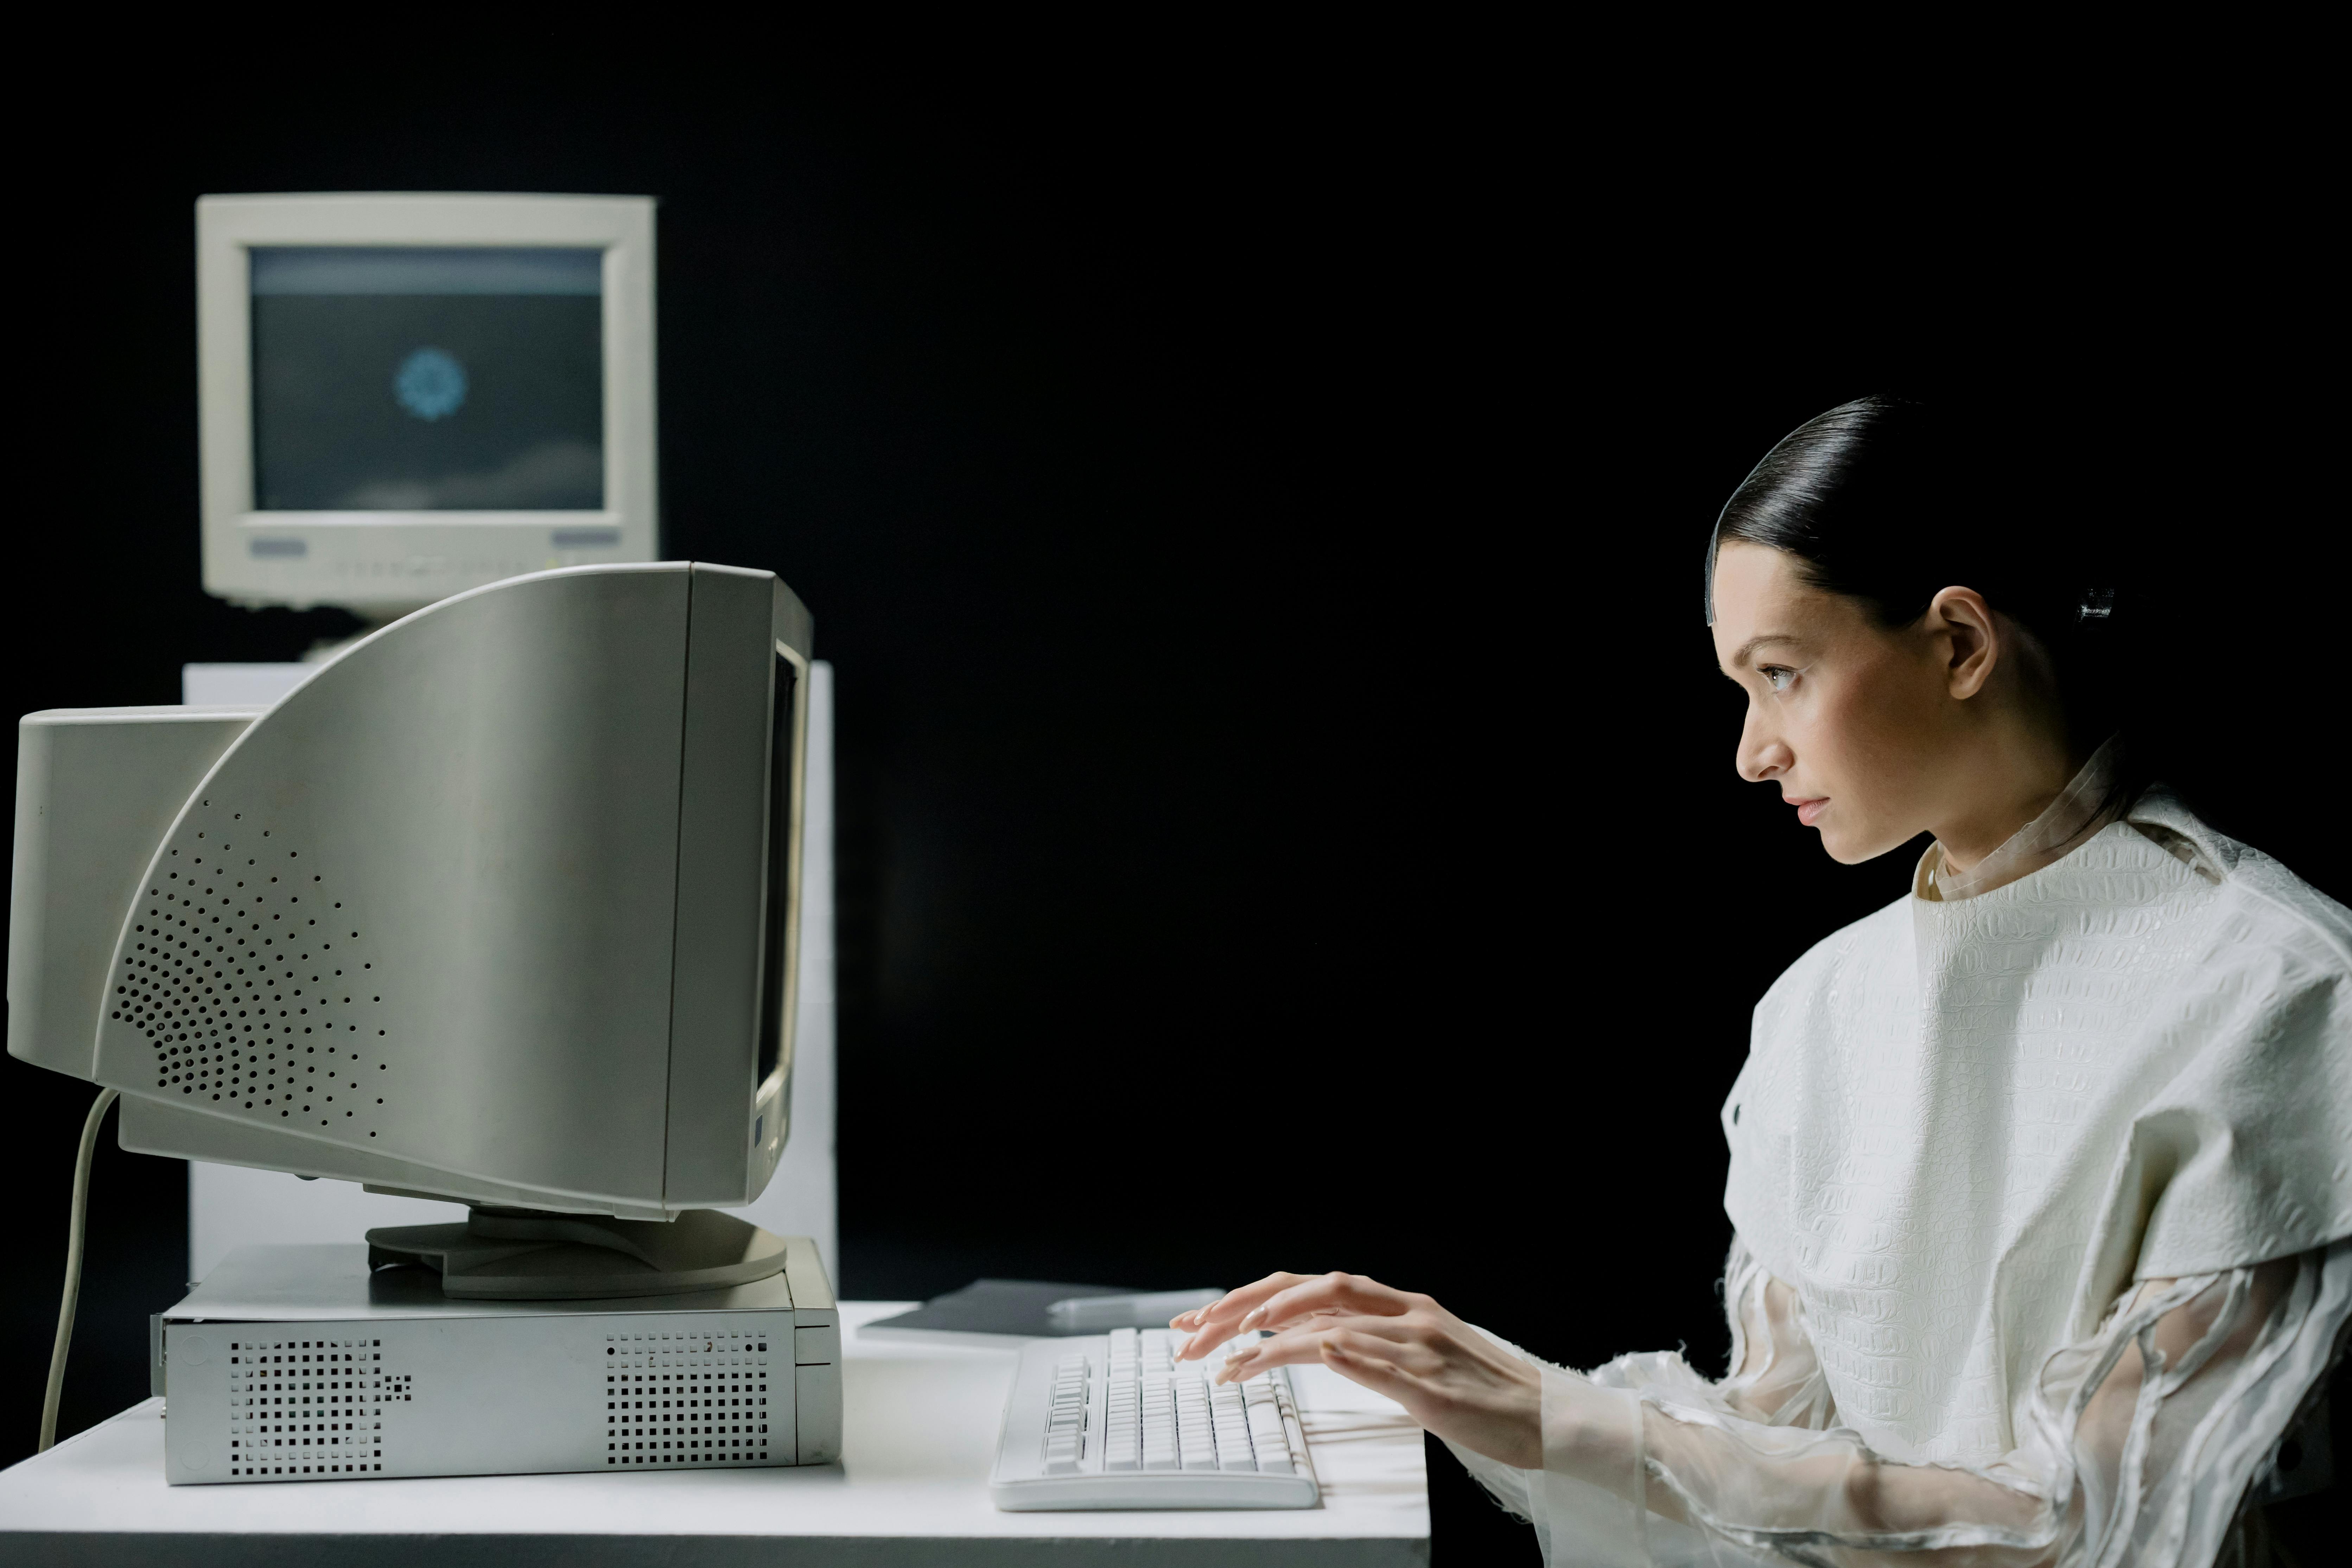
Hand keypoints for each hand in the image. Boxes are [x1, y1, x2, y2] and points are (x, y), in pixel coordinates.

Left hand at [1170, 1271, 1541, 1468]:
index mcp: (1400, 1304)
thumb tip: (1313, 1342)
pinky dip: (1341, 1355)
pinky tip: (1307, 1354)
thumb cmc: (1482, 1389)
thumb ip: (1370, 1340)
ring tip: (1228, 1364)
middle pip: (1311, 1292)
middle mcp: (1405, 1315)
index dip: (1256, 1296)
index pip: (1312, 1286)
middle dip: (1247, 1310)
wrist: (1546, 1416)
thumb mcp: (1420, 1351)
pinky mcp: (1431, 1386)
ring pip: (1332, 1327)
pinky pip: (1378, 1363)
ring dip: (1271, 1345)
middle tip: (1198, 1335)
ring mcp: (1418, 1347)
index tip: (1208, 1318)